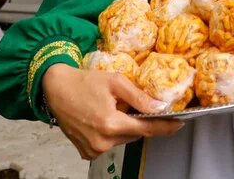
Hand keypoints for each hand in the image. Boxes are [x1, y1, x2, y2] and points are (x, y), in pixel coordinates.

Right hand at [42, 63, 182, 160]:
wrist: (55, 89)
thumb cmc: (84, 81)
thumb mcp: (115, 81)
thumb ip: (139, 97)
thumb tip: (161, 108)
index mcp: (111, 124)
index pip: (147, 129)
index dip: (165, 127)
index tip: (179, 124)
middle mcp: (102, 141)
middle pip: (134, 135)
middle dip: (140, 122)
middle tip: (136, 106)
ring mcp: (93, 149)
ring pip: (122, 140)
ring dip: (125, 127)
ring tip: (116, 109)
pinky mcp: (86, 152)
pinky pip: (109, 144)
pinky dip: (112, 133)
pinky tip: (104, 118)